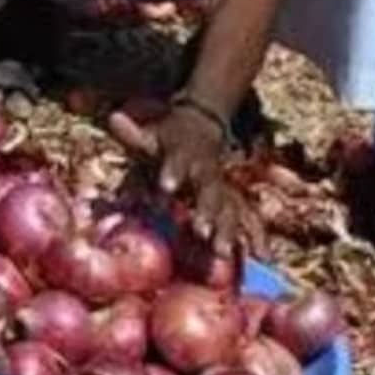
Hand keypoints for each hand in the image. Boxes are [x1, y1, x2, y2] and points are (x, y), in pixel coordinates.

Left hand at [107, 98, 250, 256]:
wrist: (201, 129)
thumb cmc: (169, 140)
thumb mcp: (152, 135)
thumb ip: (133, 134)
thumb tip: (113, 117)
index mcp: (183, 156)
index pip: (176, 164)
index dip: (172, 174)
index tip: (166, 187)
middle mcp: (205, 173)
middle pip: (208, 192)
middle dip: (205, 211)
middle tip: (200, 231)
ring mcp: (221, 188)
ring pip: (228, 210)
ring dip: (225, 231)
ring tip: (221, 252)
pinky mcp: (231, 202)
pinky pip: (246, 221)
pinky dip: (254, 238)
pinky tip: (262, 257)